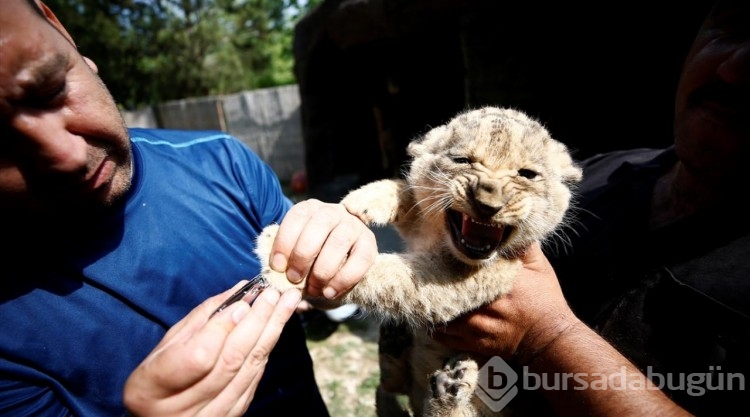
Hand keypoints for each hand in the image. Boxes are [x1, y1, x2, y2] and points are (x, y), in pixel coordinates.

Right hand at [123, 281, 301, 416]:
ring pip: (248, 370)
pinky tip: (276, 328)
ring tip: (288, 303)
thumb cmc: (159, 376)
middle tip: (274, 293)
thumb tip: (240, 291)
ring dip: (272, 332)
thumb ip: (202, 319)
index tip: (243, 302)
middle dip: (257, 322)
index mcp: (152, 389)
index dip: (222, 328)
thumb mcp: (166, 345)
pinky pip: (253, 380)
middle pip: (230, 361)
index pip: (197, 357)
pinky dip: (265, 350)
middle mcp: (181, 410)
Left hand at [268, 198, 377, 299]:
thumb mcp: (294, 253)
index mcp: (310, 209)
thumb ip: (284, 259)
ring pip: (339, 242)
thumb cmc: (310, 259)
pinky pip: (360, 260)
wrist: (339, 263)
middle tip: (294, 278)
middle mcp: (333, 212)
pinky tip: (330, 292)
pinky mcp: (369, 243)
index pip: (297, 217)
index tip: (277, 267)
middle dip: (303, 255)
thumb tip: (274, 273)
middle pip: (320, 225)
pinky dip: (343, 279)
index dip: (285, 242)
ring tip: (314, 288)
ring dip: (323, 270)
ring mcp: (353, 226)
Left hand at [433, 242, 579, 362]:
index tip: (438, 255)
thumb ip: (525, 247)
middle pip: (452, 293)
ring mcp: (482, 327)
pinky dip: (436, 328)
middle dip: (435, 284)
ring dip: (433, 307)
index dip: (450, 263)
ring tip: (423, 296)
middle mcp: (490, 305)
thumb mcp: (539, 268)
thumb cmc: (545, 299)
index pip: (469, 269)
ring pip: (445, 317)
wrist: (551, 337)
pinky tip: (431, 317)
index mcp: (504, 283)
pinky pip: (447, 338)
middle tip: (422, 274)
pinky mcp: (478, 344)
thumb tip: (510, 225)